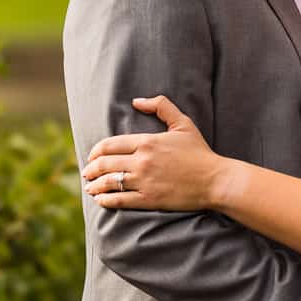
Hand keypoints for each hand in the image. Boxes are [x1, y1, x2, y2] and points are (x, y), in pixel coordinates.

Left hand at [83, 95, 227, 210]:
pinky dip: (106, 200)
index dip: (96, 151)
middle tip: (86, 172)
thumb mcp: (183, 123)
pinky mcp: (149, 199)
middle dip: (91, 168)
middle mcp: (142, 161)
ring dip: (94, 185)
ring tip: (89, 187)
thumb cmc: (199, 152)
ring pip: (109, 182)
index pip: (110, 144)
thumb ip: (161, 106)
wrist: (215, 180)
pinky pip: (119, 200)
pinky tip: (100, 200)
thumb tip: (137, 101)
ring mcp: (144, 181)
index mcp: (147, 141)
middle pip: (105, 164)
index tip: (92, 155)